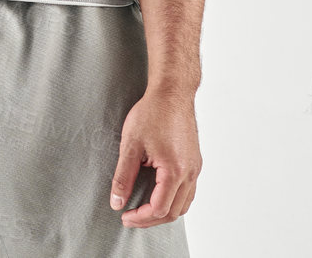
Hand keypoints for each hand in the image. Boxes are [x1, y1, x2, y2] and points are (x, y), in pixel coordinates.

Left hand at [109, 88, 201, 227]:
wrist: (172, 92)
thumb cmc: (153, 112)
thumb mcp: (131, 144)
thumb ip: (123, 176)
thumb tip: (117, 202)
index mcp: (175, 171)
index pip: (159, 209)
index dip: (140, 217)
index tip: (124, 216)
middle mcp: (190, 173)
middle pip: (173, 212)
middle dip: (150, 219)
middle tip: (131, 217)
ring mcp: (195, 168)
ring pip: (184, 204)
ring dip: (164, 213)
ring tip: (144, 211)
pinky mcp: (195, 162)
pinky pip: (188, 192)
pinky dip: (174, 200)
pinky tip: (159, 195)